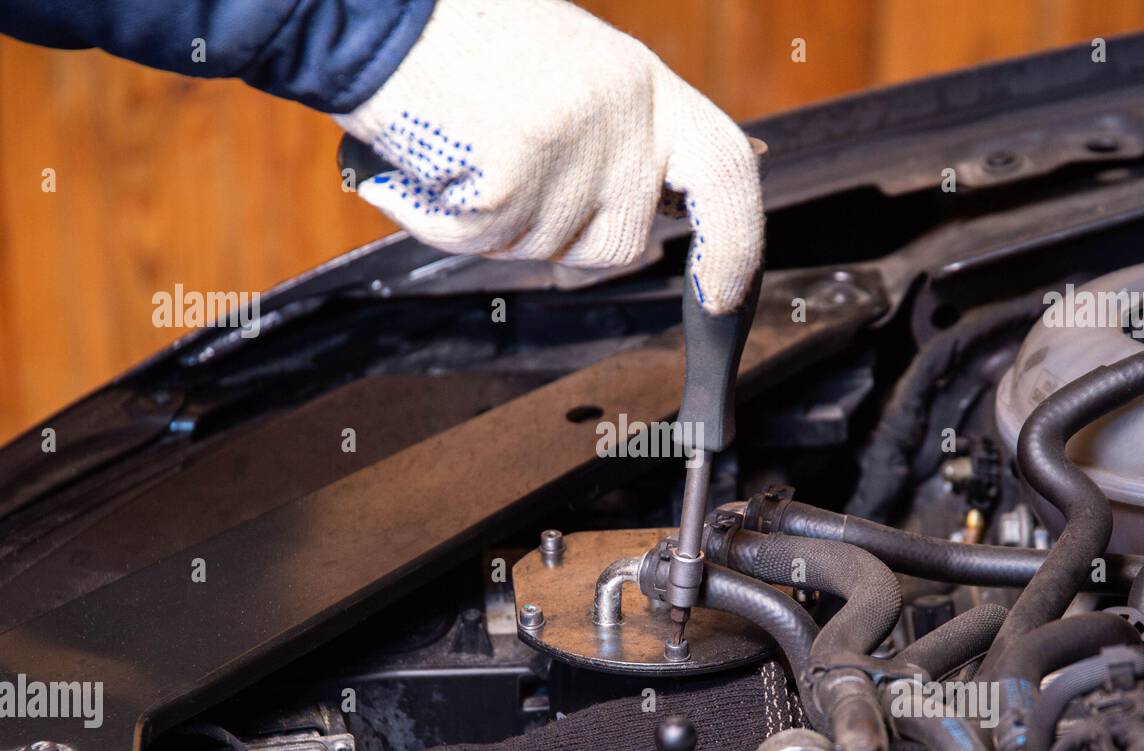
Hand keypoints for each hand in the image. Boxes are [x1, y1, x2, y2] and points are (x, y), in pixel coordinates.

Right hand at [336, 0, 762, 313]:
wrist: (377, 7)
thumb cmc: (467, 39)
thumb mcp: (578, 73)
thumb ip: (625, 139)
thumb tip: (664, 210)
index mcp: (645, 89)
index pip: (725, 176)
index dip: (734, 245)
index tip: (720, 296)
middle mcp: (621, 121)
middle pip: (618, 243)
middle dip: (561, 237)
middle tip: (506, 176)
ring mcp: (570, 153)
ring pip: (542, 251)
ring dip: (494, 224)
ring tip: (461, 148)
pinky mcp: (511, 182)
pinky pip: (482, 244)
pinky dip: (440, 220)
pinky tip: (425, 164)